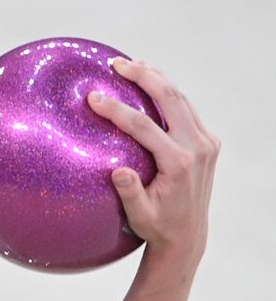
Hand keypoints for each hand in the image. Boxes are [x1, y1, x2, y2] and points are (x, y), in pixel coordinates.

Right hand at [86, 57, 221, 261]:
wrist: (188, 235)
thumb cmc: (156, 227)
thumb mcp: (139, 216)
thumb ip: (130, 193)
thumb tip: (117, 171)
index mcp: (180, 163)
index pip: (144, 127)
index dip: (117, 110)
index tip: (94, 97)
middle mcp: (198, 147)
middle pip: (170, 99)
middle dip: (143, 76)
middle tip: (116, 64)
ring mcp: (206, 141)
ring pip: (180, 98)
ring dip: (156, 79)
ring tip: (131, 65)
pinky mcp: (207, 140)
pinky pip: (185, 108)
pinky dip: (167, 93)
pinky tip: (149, 84)